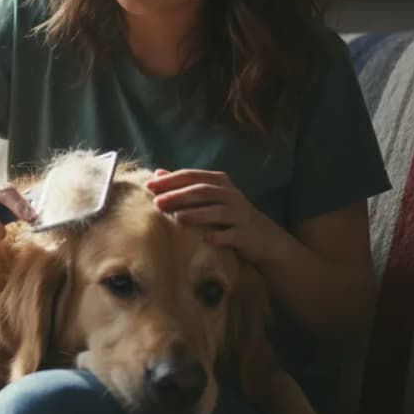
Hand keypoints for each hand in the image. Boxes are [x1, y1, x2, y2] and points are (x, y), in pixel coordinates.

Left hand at [144, 168, 290, 264]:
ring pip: (218, 211)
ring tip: (177, 217)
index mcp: (220, 182)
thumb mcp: (211, 197)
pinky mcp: (246, 234)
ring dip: (197, 214)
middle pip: (202, 191)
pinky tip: (204, 240)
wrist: (265, 238)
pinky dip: (218, 237)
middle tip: (158, 203)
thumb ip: (186, 185)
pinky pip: (231, 235)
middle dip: (178, 196)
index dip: (170, 180)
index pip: (192, 176)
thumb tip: (158, 173)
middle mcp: (232, 195)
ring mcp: (241, 214)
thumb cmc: (229, 215)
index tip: (149, 186)